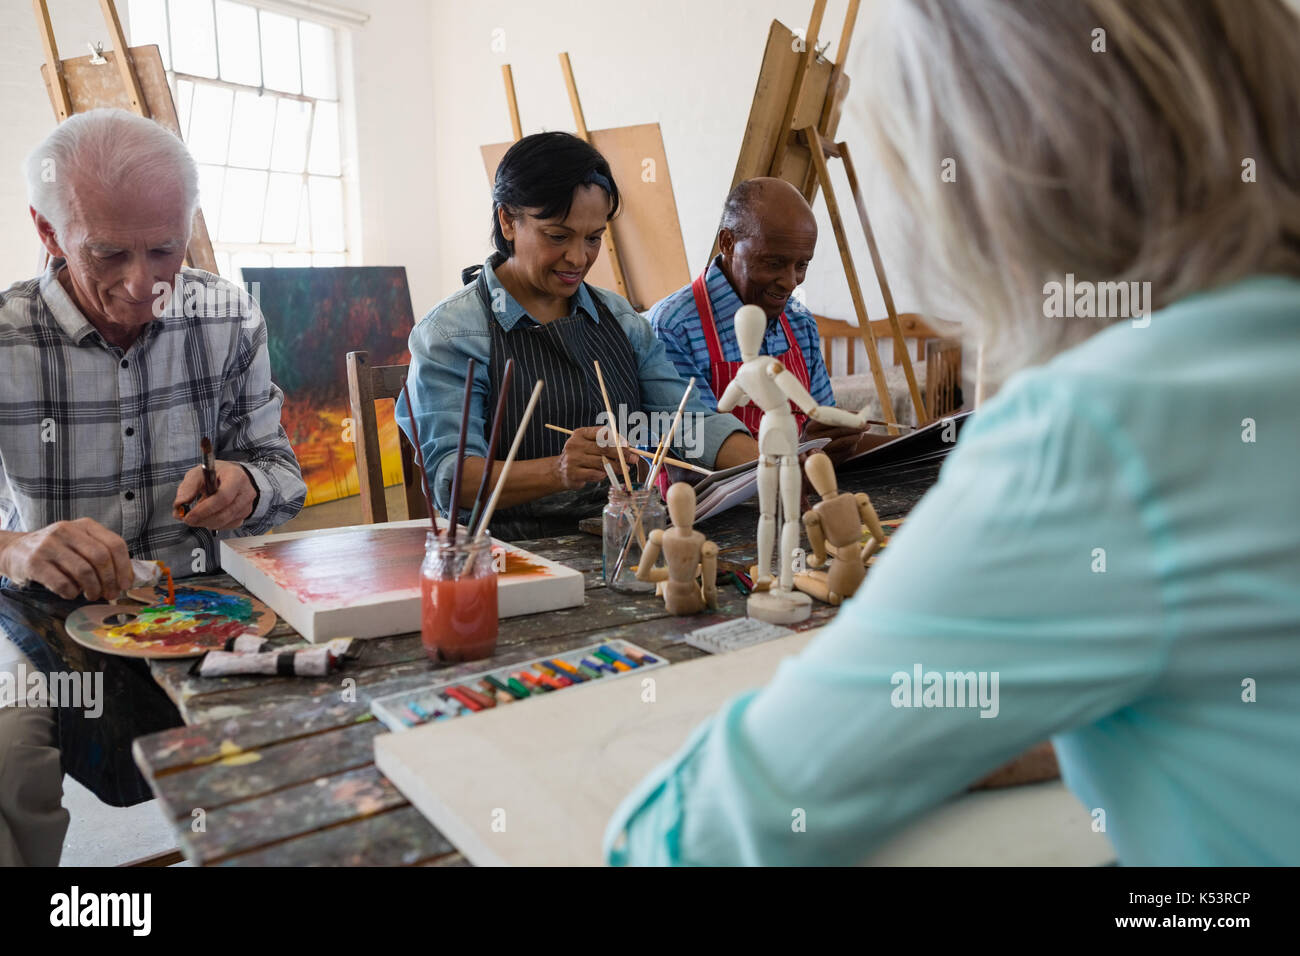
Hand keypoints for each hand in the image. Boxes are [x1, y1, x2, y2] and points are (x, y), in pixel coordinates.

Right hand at [0, 518, 132, 599]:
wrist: (14, 551)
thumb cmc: (55, 551)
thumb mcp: (78, 544)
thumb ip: (101, 554)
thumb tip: (125, 579)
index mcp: (84, 525)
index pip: (115, 544)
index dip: (124, 567)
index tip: (126, 584)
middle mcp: (67, 530)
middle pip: (101, 557)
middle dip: (110, 581)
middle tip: (110, 594)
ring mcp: (49, 545)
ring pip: (84, 571)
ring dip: (93, 589)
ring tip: (92, 595)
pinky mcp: (34, 562)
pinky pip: (62, 583)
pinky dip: (72, 593)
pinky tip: (71, 594)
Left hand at [172, 460, 256, 529]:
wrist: (233, 475)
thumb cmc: (217, 474)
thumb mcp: (199, 473)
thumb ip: (188, 487)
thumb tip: (180, 505)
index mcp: (235, 477)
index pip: (223, 497)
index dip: (204, 509)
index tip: (188, 515)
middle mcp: (245, 491)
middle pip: (225, 513)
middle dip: (203, 519)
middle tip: (188, 519)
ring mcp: (248, 504)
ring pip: (226, 522)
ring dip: (207, 522)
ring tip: (197, 516)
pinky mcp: (246, 514)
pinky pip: (229, 525)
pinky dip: (215, 524)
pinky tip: (209, 516)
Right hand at [554, 426, 637, 490]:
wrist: (560, 471)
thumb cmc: (582, 457)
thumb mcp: (590, 445)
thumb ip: (606, 444)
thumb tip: (629, 448)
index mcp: (580, 433)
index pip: (602, 432)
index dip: (618, 439)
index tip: (628, 445)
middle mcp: (575, 444)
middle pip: (604, 448)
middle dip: (622, 454)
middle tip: (634, 459)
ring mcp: (573, 459)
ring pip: (602, 463)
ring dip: (617, 467)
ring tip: (625, 469)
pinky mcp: (573, 473)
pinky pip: (595, 474)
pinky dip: (604, 475)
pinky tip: (606, 475)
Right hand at [801, 418, 862, 462]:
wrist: (808, 454)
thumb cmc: (817, 435)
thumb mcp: (820, 425)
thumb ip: (834, 417)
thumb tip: (856, 415)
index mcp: (811, 427)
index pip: (832, 419)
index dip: (848, 417)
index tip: (859, 416)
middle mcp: (813, 439)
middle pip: (839, 430)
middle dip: (855, 427)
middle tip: (866, 425)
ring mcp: (820, 451)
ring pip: (843, 442)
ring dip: (856, 436)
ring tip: (861, 433)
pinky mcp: (828, 460)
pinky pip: (844, 451)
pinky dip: (852, 445)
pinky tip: (854, 442)